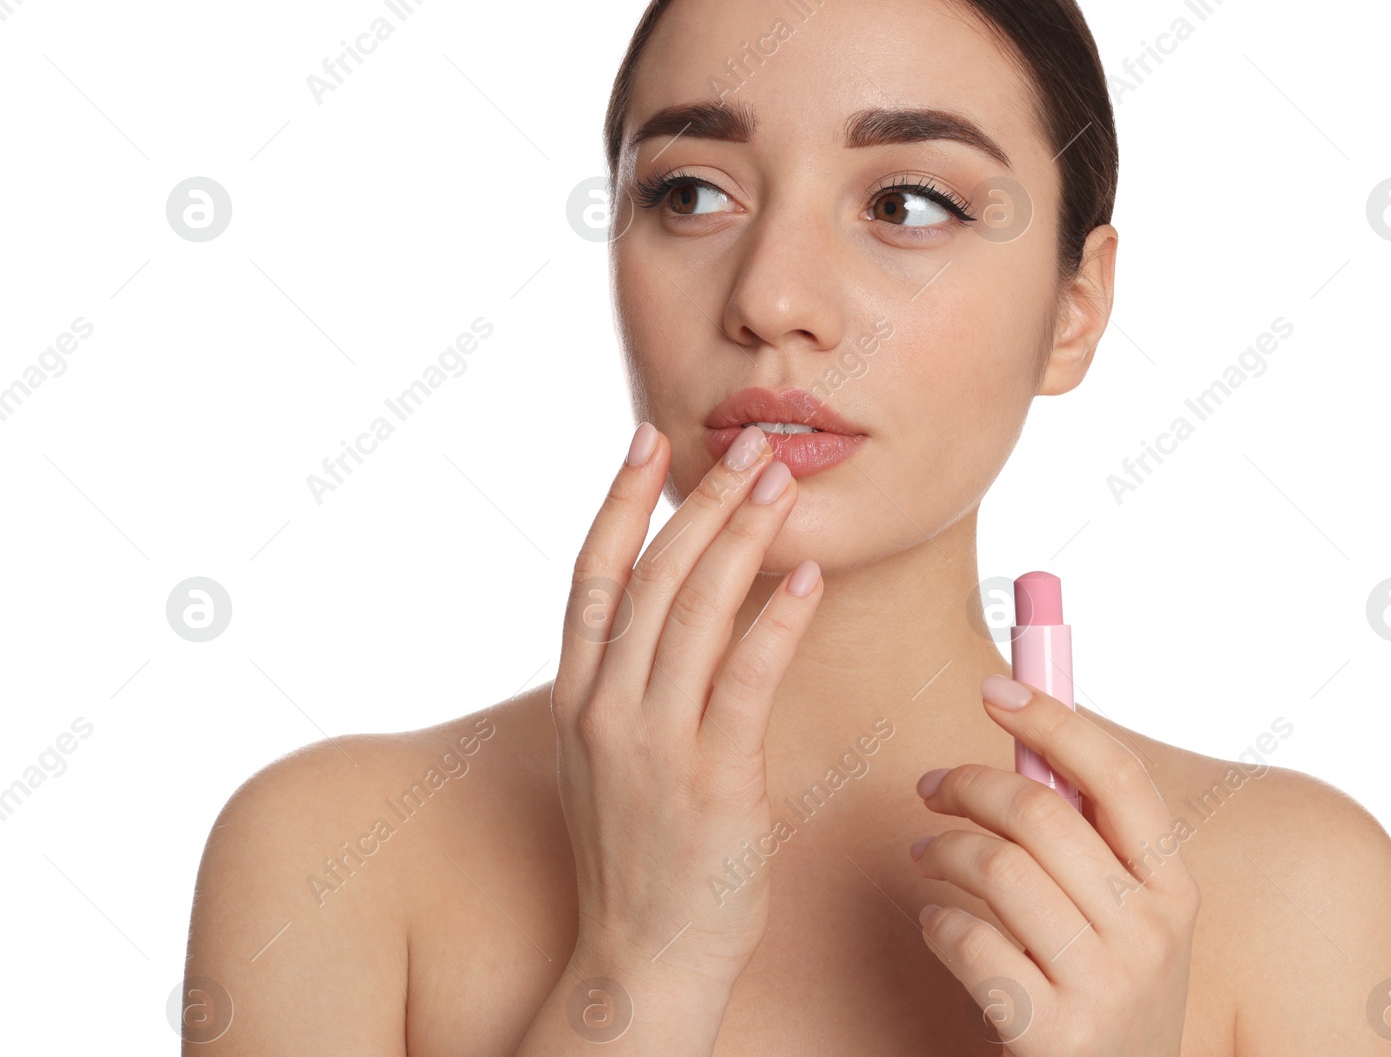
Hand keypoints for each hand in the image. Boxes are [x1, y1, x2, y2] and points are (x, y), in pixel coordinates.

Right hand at [551, 421, 821, 994]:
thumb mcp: (607, 757)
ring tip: (782, 484)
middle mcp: (605, 710)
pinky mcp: (713, 779)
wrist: (643, 959)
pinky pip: (747, 678)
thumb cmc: (638, 854)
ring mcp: (655, 744)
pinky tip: (806, 577)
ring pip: (697, 612)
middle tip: (751, 447)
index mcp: (577, 698)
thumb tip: (662, 607)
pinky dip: (778, 620)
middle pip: (654, 577)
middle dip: (705, 501)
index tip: (648, 439)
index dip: (621, 500)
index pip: (593, 575)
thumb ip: (626, 682)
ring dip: (744, 537)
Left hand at [908, 674, 1198, 1053]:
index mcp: (1174, 890)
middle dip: (969, 783)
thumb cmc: (1104, 994)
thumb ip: (1090, 841)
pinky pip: (970, 943)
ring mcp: (1106, 988)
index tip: (994, 689)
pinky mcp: (1053, 1036)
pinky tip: (936, 924)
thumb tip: (1027, 731)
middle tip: (932, 787)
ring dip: (943, 850)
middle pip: (1042, 813)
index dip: (1053, 720)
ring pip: (998, 869)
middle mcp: (1151, 934)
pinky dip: (937, 923)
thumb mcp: (1126, 920)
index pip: (1118, 777)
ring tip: (926, 856)